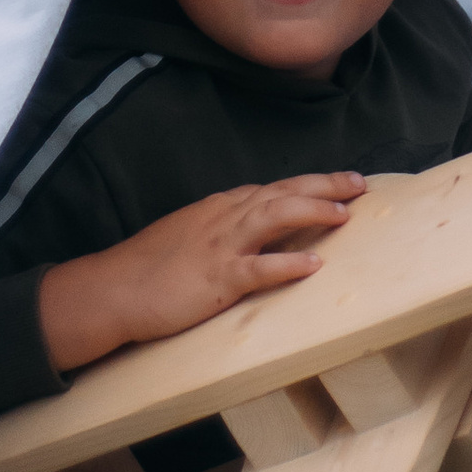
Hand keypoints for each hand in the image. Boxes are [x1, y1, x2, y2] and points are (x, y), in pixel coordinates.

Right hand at [37, 173, 366, 372]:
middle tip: (359, 183)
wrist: (112, 289)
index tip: (340, 182)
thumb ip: (222, 229)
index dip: (309, 183)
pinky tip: (314, 265)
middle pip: (283, 192)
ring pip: (275, 217)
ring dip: (313, 211)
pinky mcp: (216, 279)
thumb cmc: (147, 267)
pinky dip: (288, 265)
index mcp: (220, 208)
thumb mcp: (188, 235)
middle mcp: (225, 218)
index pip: (272, 189)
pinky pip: (259, 269)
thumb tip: (253, 232)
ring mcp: (221, 246)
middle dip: (324, 185)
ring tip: (345, 213)